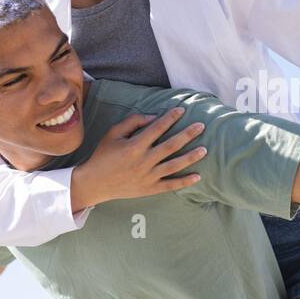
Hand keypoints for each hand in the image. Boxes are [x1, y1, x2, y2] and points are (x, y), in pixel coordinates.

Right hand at [71, 108, 206, 206]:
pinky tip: (197, 176)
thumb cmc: (103, 155)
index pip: (157, 128)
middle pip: (171, 145)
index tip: (181, 110)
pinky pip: (170, 185)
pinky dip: (184, 182)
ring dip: (191, 157)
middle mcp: (144, 160)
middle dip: (187, 134)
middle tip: (201, 126)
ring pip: (174, 165)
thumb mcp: (113, 134)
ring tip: (204, 149)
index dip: (170, 118)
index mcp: (134, 145)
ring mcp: (148, 176)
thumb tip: (153, 117)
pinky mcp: (149, 188)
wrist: (95, 183)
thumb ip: (132, 122)